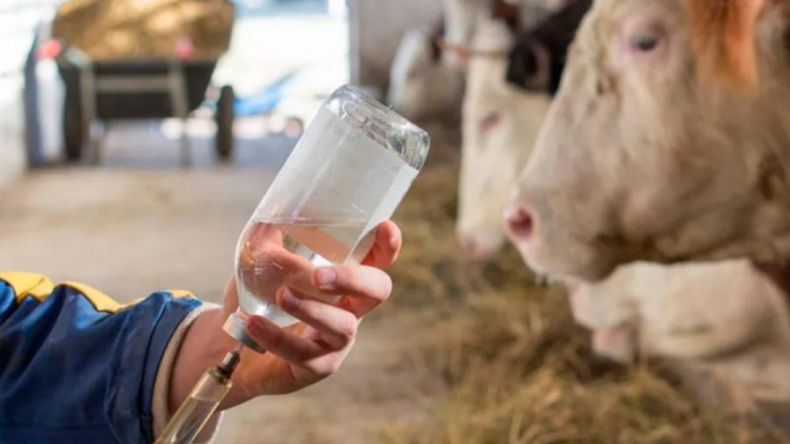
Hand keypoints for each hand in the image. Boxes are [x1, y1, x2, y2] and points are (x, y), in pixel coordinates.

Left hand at [168, 221, 401, 411]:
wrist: (230, 345)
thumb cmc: (256, 296)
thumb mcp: (259, 258)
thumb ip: (270, 235)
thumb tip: (280, 213)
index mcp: (344, 278)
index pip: (379, 260)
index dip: (388, 246)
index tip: (385, 226)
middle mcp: (349, 308)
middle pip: (377, 291)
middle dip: (354, 279)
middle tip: (319, 275)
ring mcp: (335, 340)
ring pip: (343, 327)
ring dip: (313, 310)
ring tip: (282, 295)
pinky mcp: (314, 367)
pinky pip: (303, 355)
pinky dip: (277, 336)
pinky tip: (253, 322)